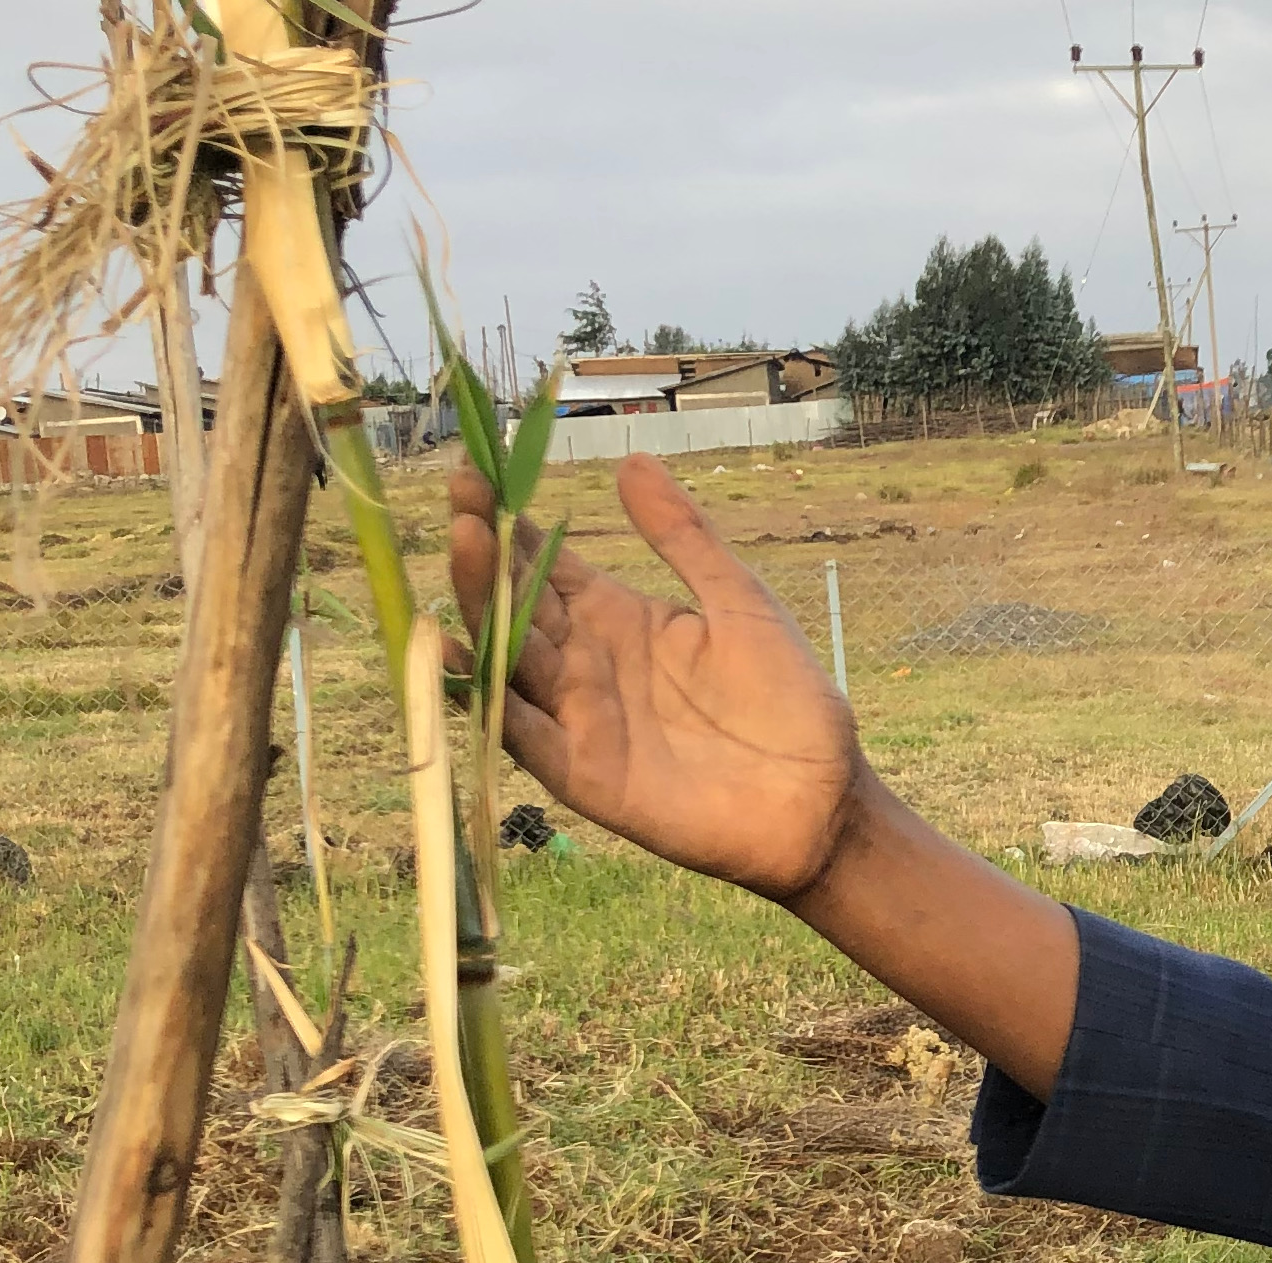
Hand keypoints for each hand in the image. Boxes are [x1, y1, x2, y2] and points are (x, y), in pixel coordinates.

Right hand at [447, 454, 864, 902]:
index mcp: (618, 620)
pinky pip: (520, 733)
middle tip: (461, 498)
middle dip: (484, 553)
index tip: (473, 472)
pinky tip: (451, 652)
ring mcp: (579, 719)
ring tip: (461, 543)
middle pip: (515, 604)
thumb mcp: (737, 601)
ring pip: (509, 656)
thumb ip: (683, 538)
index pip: (544, 564)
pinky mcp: (583, 773)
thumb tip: (632, 458)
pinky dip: (483, 698)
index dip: (508, 522)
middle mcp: (586, 666)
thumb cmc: (788, 700)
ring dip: (480, 604)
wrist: (821, 795)